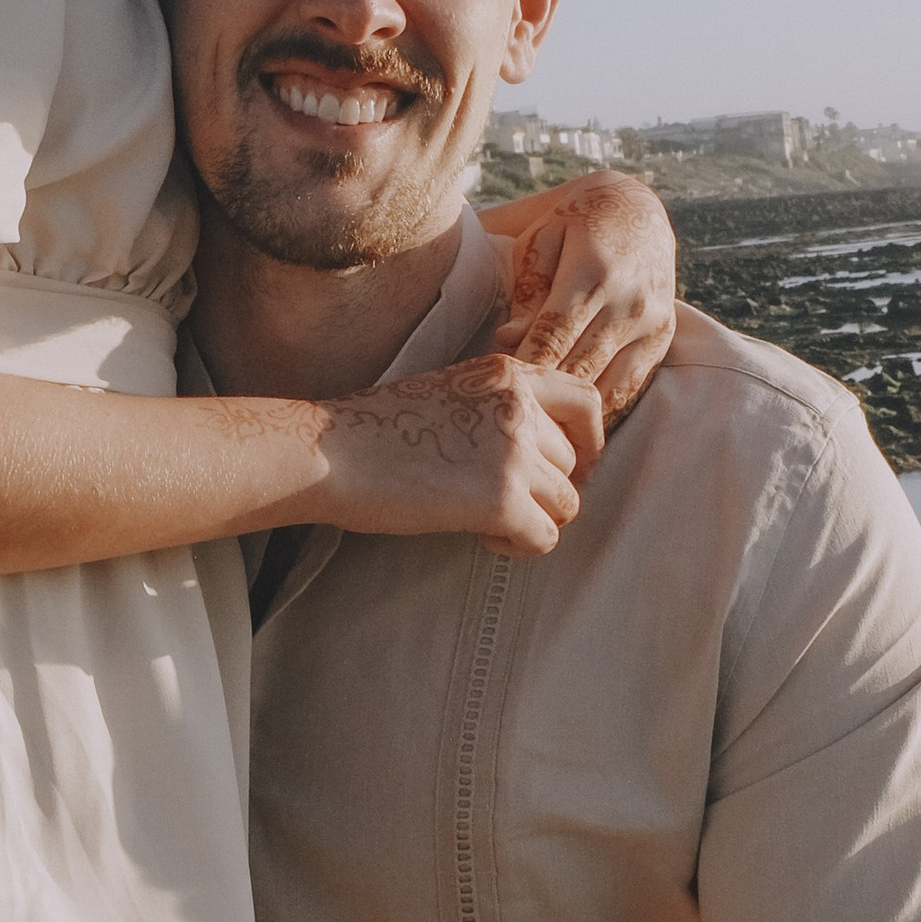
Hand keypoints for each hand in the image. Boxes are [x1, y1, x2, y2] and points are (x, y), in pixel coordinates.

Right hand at [320, 355, 605, 553]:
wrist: (330, 452)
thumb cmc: (377, 428)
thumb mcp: (451, 390)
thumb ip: (501, 406)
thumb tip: (545, 452)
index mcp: (509, 374)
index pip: (586, 402)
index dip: (590, 440)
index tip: (573, 466)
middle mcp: (521, 407)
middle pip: (574, 463)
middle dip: (546, 490)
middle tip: (502, 504)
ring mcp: (515, 454)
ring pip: (566, 503)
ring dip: (532, 519)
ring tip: (486, 521)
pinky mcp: (503, 501)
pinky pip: (545, 538)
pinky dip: (518, 547)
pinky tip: (480, 538)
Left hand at [481, 173, 677, 415]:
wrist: (636, 209)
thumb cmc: (574, 224)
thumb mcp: (541, 241)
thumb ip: (526, 291)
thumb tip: (510, 339)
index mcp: (593, 271)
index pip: (553, 336)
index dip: (524, 367)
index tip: (500, 388)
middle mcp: (630, 300)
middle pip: (577, 367)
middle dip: (542, 392)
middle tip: (512, 411)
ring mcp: (652, 323)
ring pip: (604, 385)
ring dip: (569, 407)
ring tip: (538, 420)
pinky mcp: (663, 338)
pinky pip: (628, 387)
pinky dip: (598, 405)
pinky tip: (570, 412)